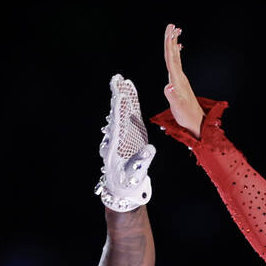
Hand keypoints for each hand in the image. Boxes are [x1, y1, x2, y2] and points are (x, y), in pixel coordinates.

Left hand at [94, 74, 155, 211]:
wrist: (122, 186)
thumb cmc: (128, 181)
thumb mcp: (134, 174)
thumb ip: (141, 161)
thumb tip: (149, 149)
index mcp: (116, 145)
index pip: (118, 122)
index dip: (119, 107)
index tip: (119, 95)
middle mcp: (117, 137)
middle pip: (117, 112)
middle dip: (117, 96)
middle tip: (117, 79)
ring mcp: (122, 134)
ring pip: (121, 112)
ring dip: (122, 96)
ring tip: (123, 81)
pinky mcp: (128, 134)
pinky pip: (128, 116)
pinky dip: (129, 104)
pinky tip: (128, 94)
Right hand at [163, 23, 203, 138]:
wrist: (196, 122)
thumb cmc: (186, 116)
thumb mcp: (177, 107)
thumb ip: (172, 97)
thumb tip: (168, 87)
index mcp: (177, 81)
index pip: (172, 59)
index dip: (169, 45)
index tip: (169, 32)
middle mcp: (180, 78)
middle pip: (174, 55)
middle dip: (172, 40)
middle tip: (172, 26)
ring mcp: (181, 80)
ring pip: (176, 58)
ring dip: (174, 45)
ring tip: (175, 33)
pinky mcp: (180, 84)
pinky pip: (176, 65)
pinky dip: (176, 56)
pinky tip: (177, 52)